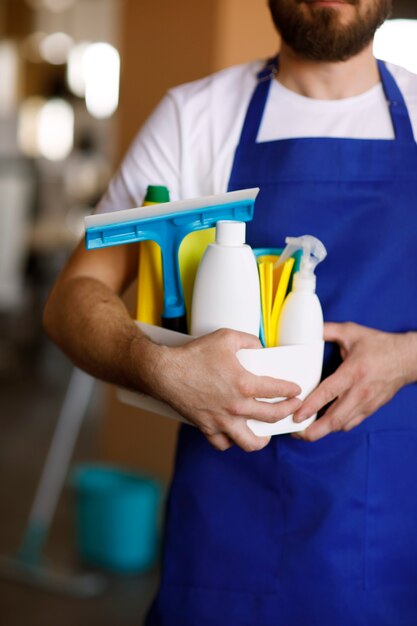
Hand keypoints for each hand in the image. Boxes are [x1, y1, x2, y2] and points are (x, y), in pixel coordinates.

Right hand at [150, 329, 301, 451]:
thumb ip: (249, 340)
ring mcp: (222, 420)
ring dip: (263, 439)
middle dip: (287, 412)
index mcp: (245, 384)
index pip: (278, 391)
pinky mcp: (207, 428)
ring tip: (266, 433)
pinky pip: (223, 444)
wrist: (164, 372)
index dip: (292, 391)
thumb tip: (260, 347)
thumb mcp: (226, 337)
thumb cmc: (194, 354)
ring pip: (250, 442)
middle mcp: (236, 406)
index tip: (295, 390)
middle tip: (292, 407)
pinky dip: (231, 441)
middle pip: (272, 417)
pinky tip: (234, 434)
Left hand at [292, 322, 414, 440]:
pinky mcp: (370, 409)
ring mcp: (366, 403)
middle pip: (334, 419)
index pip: (328, 393)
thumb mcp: (352, 332)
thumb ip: (328, 330)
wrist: (408, 359)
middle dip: (313, 430)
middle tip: (296, 432)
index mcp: (352, 372)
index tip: (297, 415)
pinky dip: (335, 426)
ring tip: (305, 430)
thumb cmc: (380, 346)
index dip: (311, 406)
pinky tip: (323, 423)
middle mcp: (359, 392)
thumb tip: (308, 329)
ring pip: (341, 425)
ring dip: (322, 431)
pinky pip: (350, 423)